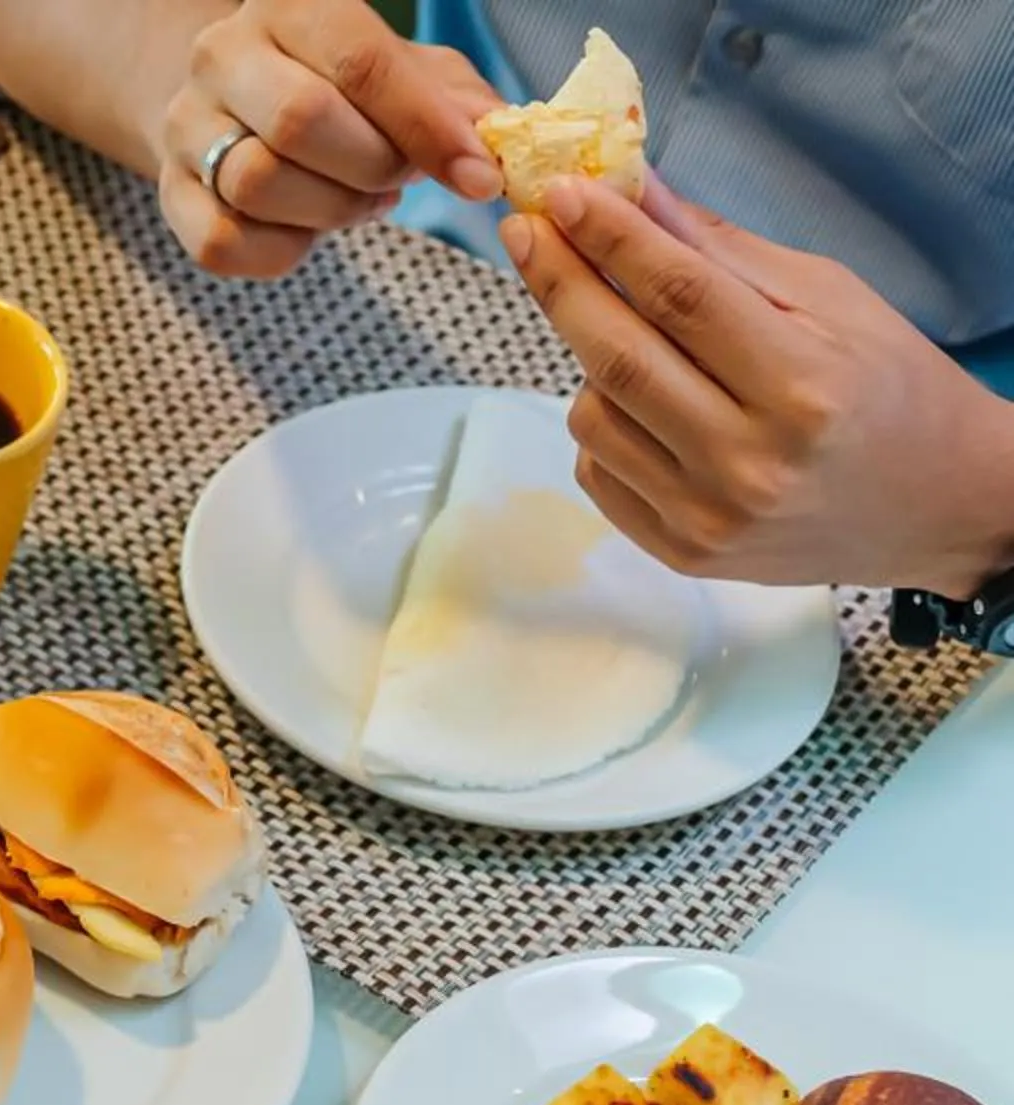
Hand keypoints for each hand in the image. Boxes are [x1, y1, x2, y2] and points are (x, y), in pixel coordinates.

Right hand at [157, 0, 501, 278]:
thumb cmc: (338, 85)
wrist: (236, 102)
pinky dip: (282, 252)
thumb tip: (495, 139)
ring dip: (329, 210)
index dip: (426, 127)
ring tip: (356, 199)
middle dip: (371, 167)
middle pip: (299, 122)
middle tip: (397, 180)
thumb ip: (454, 100)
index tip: (478, 176)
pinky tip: (306, 228)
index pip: (361, 64)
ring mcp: (185, 124)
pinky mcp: (169, 192)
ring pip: (257, 184)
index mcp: (292, 5)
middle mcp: (224, 53)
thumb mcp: (407, 69)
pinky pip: (221, 244)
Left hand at [505, 177, 1013, 592]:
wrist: (937, 504)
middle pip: (619, 358)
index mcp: (805, 387)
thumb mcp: (831, 300)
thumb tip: (634, 192)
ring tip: (635, 336)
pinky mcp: (680, 553)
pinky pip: (596, 468)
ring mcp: (709, 518)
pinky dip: (604, 422)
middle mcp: (751, 463)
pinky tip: (647, 402)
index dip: (611, 238)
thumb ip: (724, 253)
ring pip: (593, 414)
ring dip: (591, 359)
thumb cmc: (889, 386)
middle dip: (562, 282)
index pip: (681, 298)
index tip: (560, 192)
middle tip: (527, 229)